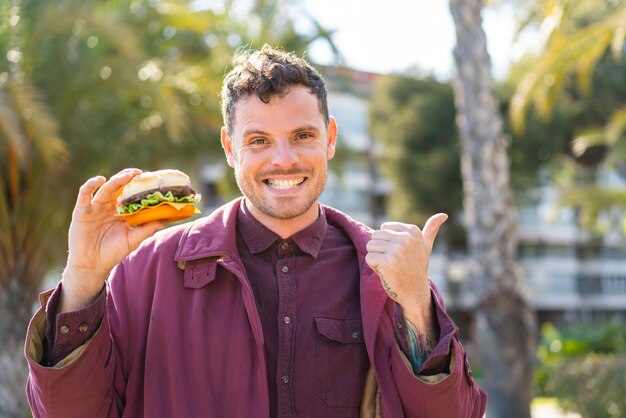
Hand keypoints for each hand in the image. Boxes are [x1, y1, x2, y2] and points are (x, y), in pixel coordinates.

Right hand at [60, 168, 166, 312]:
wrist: (92, 266)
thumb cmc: (112, 253)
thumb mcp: (133, 240)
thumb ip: (148, 228)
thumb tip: (167, 219)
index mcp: (121, 212)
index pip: (131, 194)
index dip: (139, 186)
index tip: (151, 179)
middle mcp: (108, 207)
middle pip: (119, 187)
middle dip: (129, 179)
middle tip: (140, 173)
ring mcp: (95, 208)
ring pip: (105, 188)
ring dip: (116, 180)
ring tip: (127, 175)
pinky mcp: (81, 211)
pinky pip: (84, 194)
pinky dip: (91, 185)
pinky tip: (101, 180)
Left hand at [365, 214, 447, 312]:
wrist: (415, 292)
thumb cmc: (417, 267)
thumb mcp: (426, 245)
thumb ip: (431, 229)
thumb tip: (444, 214)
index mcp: (412, 231)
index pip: (383, 229)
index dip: (387, 243)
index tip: (401, 253)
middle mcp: (406, 238)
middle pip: (375, 236)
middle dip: (381, 250)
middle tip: (395, 261)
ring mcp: (397, 250)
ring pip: (370, 246)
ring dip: (377, 259)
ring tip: (391, 266)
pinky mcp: (388, 262)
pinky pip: (369, 258)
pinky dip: (374, 267)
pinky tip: (387, 273)